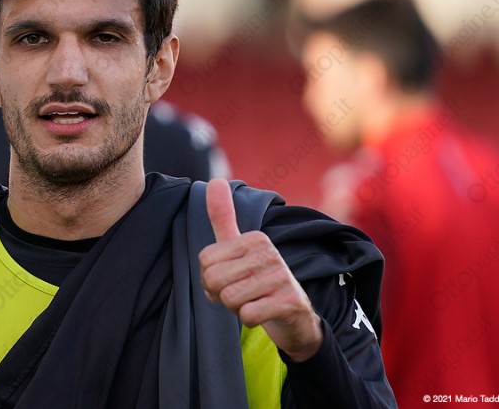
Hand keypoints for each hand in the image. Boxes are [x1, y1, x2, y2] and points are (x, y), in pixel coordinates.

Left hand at [198, 178, 322, 361]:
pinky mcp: (290, 301)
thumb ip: (223, 217)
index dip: (209, 278)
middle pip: (214, 279)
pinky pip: (248, 315)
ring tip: (253, 301)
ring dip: (236, 307)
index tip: (230, 278)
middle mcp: (270, 251)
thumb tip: (215, 180)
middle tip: (240, 293)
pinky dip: (250, 319)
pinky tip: (264, 312)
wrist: (294, 316)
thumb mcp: (237, 248)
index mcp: (254, 238)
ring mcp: (282, 276)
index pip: (204, 261)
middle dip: (220, 295)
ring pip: (230, 298)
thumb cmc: (257, 281)